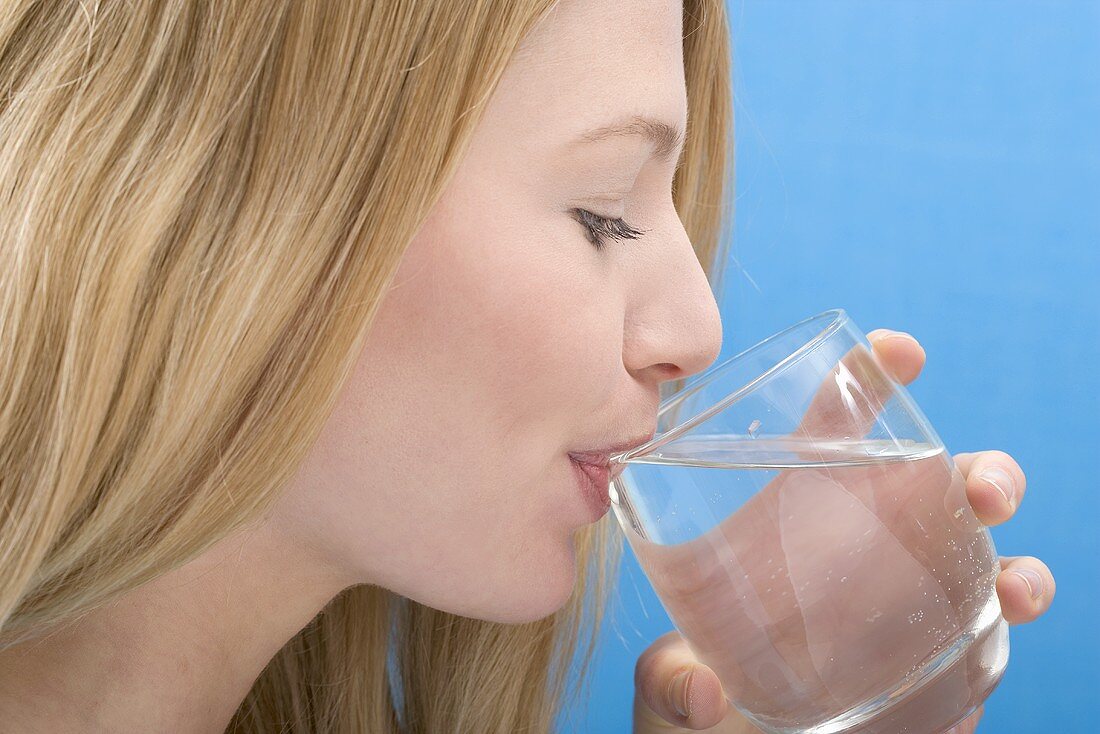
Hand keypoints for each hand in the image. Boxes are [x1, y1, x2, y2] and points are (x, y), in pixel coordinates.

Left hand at [632, 328, 1055, 732]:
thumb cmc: (696, 688)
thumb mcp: (669, 680)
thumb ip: (673, 682)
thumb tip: (705, 697)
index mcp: (791, 513)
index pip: (834, 427)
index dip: (870, 379)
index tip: (896, 351)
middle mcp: (856, 545)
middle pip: (933, 485)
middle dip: (980, 473)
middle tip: (985, 490)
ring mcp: (898, 599)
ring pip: (977, 559)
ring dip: (1016, 560)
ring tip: (1018, 586)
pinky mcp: (927, 658)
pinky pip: (979, 641)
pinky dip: (997, 641)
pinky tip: (989, 663)